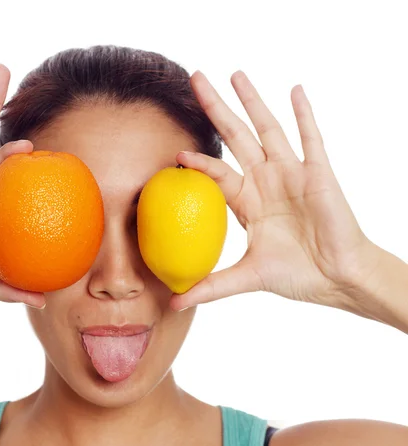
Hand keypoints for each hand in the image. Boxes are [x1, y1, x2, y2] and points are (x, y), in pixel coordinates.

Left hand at [170, 70, 381, 310]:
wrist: (338, 278)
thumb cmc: (298, 275)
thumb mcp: (246, 278)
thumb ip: (211, 286)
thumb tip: (174, 305)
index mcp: (250, 202)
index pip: (219, 174)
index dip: (200, 163)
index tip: (175, 154)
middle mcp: (267, 181)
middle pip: (236, 138)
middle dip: (215, 110)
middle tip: (194, 79)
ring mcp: (292, 174)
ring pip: (267, 130)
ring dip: (252, 102)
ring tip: (234, 73)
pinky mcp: (319, 173)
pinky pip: (311, 138)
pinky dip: (303, 115)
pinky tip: (294, 90)